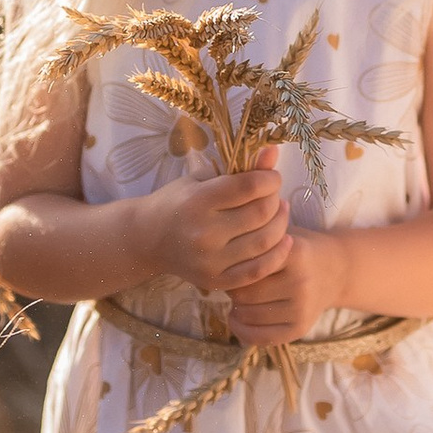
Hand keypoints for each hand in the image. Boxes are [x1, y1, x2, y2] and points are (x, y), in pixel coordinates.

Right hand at [138, 158, 289, 300]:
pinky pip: (259, 271)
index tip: (271, 177)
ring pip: (265, 241)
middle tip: (275, 196)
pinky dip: (278, 255)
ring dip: (282, 224)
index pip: (250, 186)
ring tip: (280, 213)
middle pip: (262, 213)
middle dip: (276, 200)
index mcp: (198, 201)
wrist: (148, 238)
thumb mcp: (204, 178)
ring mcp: (210, 260)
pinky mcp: (215, 281)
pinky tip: (284, 241)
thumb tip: (274, 151)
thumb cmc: (178, 202)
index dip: (271, 179)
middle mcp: (203, 232)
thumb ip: (240, 167)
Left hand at [224, 223, 346, 344]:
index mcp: (293, 253)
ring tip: (236, 299)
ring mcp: (302, 308)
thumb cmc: (298, 249)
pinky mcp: (301, 328)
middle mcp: (300, 282)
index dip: (231, 267)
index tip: (229, 264)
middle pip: (244, 294)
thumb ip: (254, 239)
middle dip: (231, 290)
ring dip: (235, 309)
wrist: (336, 270)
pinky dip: (241, 331)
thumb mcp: (281, 233)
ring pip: (248, 316)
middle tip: (230, 283)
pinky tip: (237, 319)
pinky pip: (260, 337)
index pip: (245, 266)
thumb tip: (217, 254)